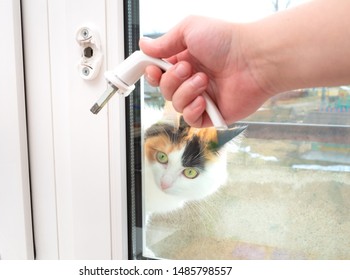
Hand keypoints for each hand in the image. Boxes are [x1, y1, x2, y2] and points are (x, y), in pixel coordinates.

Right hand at [139, 16, 271, 126]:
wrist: (254, 59)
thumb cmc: (226, 40)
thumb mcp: (189, 30)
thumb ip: (164, 41)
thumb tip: (144, 46)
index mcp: (185, 60)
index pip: (159, 73)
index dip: (152, 73)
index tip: (153, 69)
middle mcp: (191, 80)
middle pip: (164, 90)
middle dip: (171, 80)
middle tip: (188, 68)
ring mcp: (202, 98)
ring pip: (175, 105)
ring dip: (185, 92)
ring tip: (204, 80)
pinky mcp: (211, 114)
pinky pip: (190, 120)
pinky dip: (193, 110)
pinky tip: (204, 99)